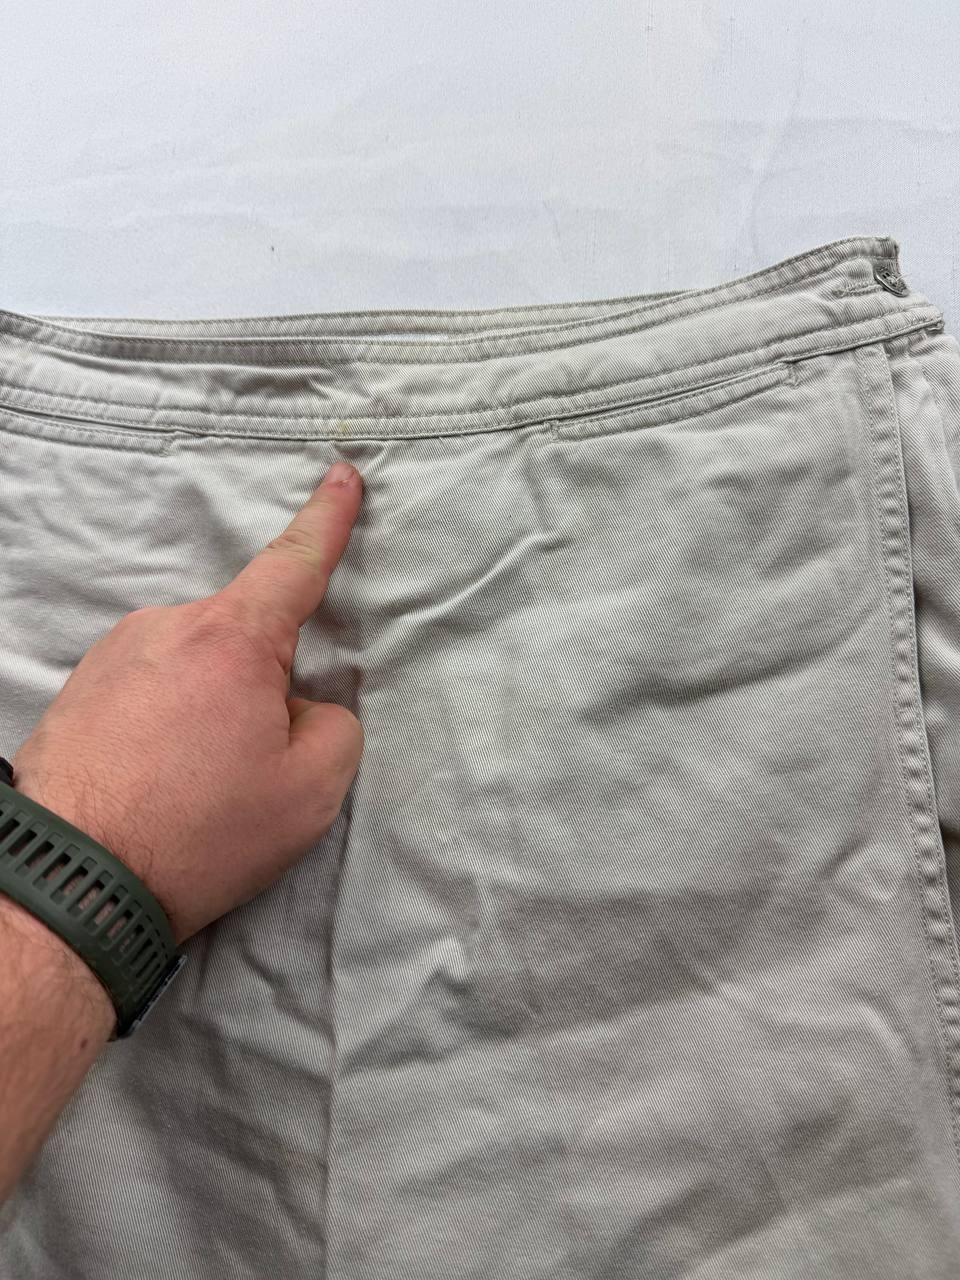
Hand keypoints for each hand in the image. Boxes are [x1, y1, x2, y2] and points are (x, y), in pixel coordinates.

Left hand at [7, 461, 364, 944]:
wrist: (70, 881)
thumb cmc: (197, 832)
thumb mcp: (310, 790)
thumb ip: (336, 726)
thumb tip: (305, 706)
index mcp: (231, 639)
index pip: (293, 563)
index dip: (326, 520)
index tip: (340, 476)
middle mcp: (166, 628)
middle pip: (246, 639)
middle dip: (263, 691)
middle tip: (249, 771)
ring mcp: (114, 654)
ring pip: (198, 669)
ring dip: (212, 713)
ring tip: (194, 789)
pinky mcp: (81, 687)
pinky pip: (153, 689)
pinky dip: (170, 727)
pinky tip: (159, 783)